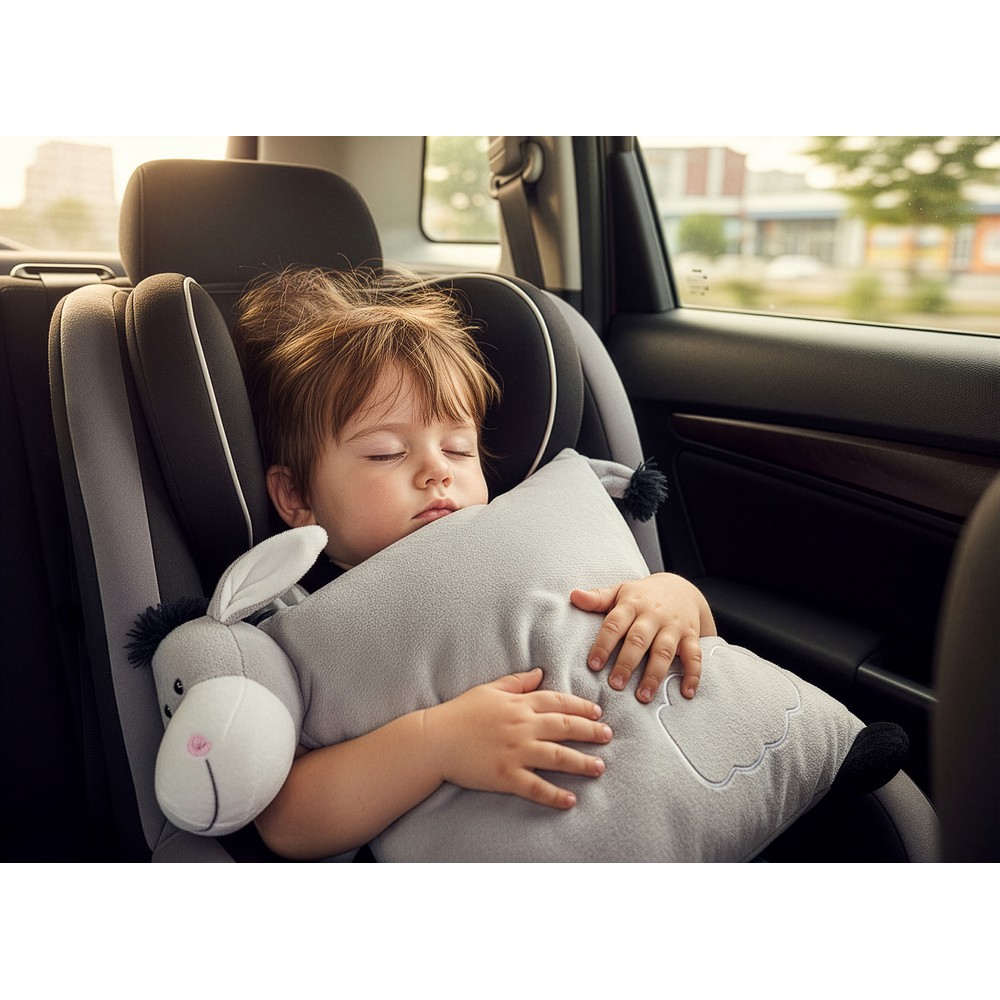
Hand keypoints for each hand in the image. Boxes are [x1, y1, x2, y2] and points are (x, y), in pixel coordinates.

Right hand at [422, 668, 611, 809]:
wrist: (433, 740)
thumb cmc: (459, 713)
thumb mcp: (489, 689)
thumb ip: (517, 682)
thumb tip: (540, 672)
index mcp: (518, 704)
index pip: (558, 702)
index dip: (580, 707)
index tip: (597, 713)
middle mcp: (522, 727)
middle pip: (565, 728)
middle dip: (590, 732)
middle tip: (608, 737)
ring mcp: (515, 752)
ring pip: (557, 757)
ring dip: (581, 763)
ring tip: (599, 767)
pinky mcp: (505, 776)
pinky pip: (535, 787)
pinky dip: (554, 795)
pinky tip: (570, 800)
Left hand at [570, 573, 716, 702]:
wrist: (681, 588)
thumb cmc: (643, 596)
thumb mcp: (620, 591)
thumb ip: (597, 598)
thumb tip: (573, 596)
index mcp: (631, 604)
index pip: (614, 624)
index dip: (604, 644)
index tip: (593, 665)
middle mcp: (653, 615)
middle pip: (639, 639)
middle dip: (627, 663)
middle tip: (615, 685)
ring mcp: (674, 626)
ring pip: (664, 651)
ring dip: (654, 674)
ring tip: (643, 696)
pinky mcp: (691, 636)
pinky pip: (694, 655)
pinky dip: (693, 674)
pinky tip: (686, 692)